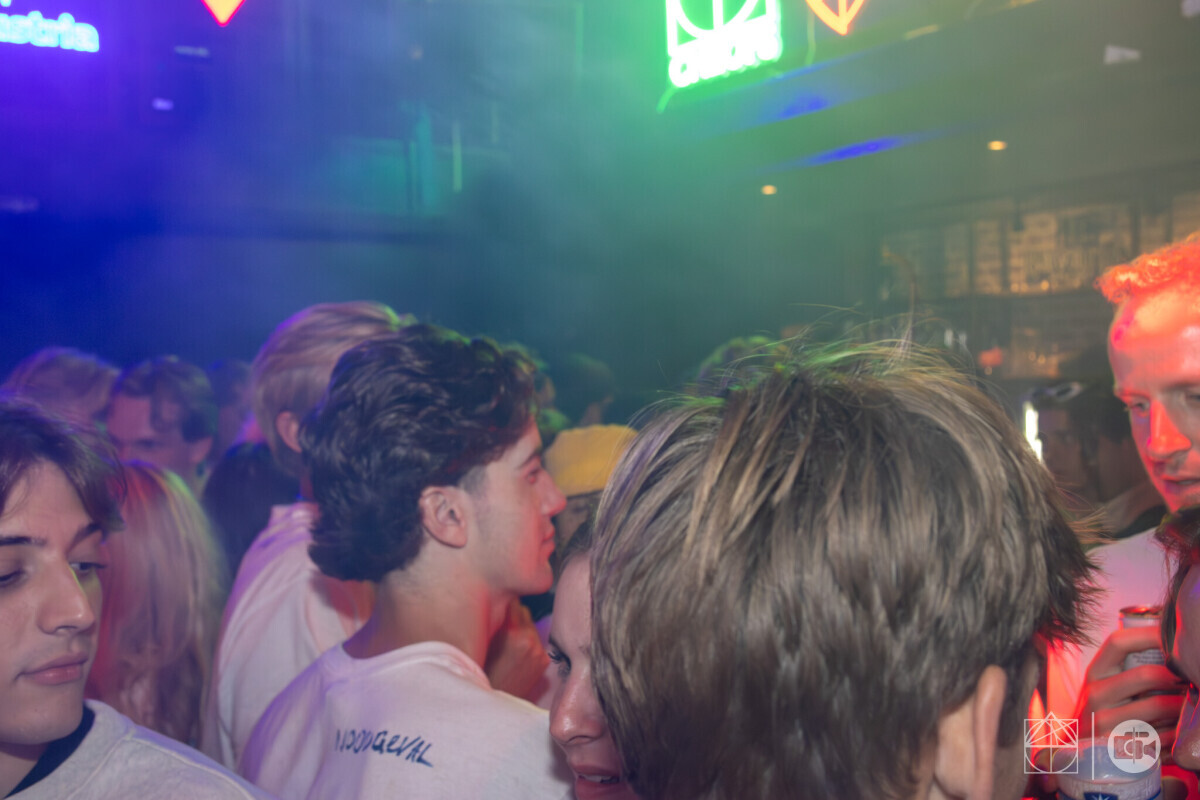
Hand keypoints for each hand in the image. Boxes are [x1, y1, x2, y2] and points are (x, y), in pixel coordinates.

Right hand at [484, 599, 550, 701]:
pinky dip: (528, 643)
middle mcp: (528, 638)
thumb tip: (497, 601)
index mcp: (511, 631)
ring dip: (521, 629)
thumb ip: (491, 621)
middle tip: (499, 627)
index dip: (501, 602)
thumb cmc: (477, 671)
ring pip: (529, 625)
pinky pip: (536, 640)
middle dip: (512, 615)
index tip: (494, 605)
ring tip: (507, 645)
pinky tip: (516, 655)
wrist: (488, 705)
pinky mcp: (543, 660)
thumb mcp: (480, 642)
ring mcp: (538, 650)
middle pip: (522, 610)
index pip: (512, 600)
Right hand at [1074, 627, 1184, 749]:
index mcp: (1096, 672)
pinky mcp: (1117, 747)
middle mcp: (1095, 693)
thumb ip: (1133, 669)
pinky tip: (1181, 732)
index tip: (1177, 637)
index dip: (1150, 634)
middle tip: (1195, 677)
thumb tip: (1175, 647)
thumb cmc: (1108, 713)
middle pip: (1145, 674)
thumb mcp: (1109, 686)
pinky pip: (1161, 736)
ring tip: (1194, 703)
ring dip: (1184, 705)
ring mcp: (1103, 721)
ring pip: (1157, 706)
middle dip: (1178, 675)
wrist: (1083, 753)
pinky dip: (1178, 733)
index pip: (1119, 642)